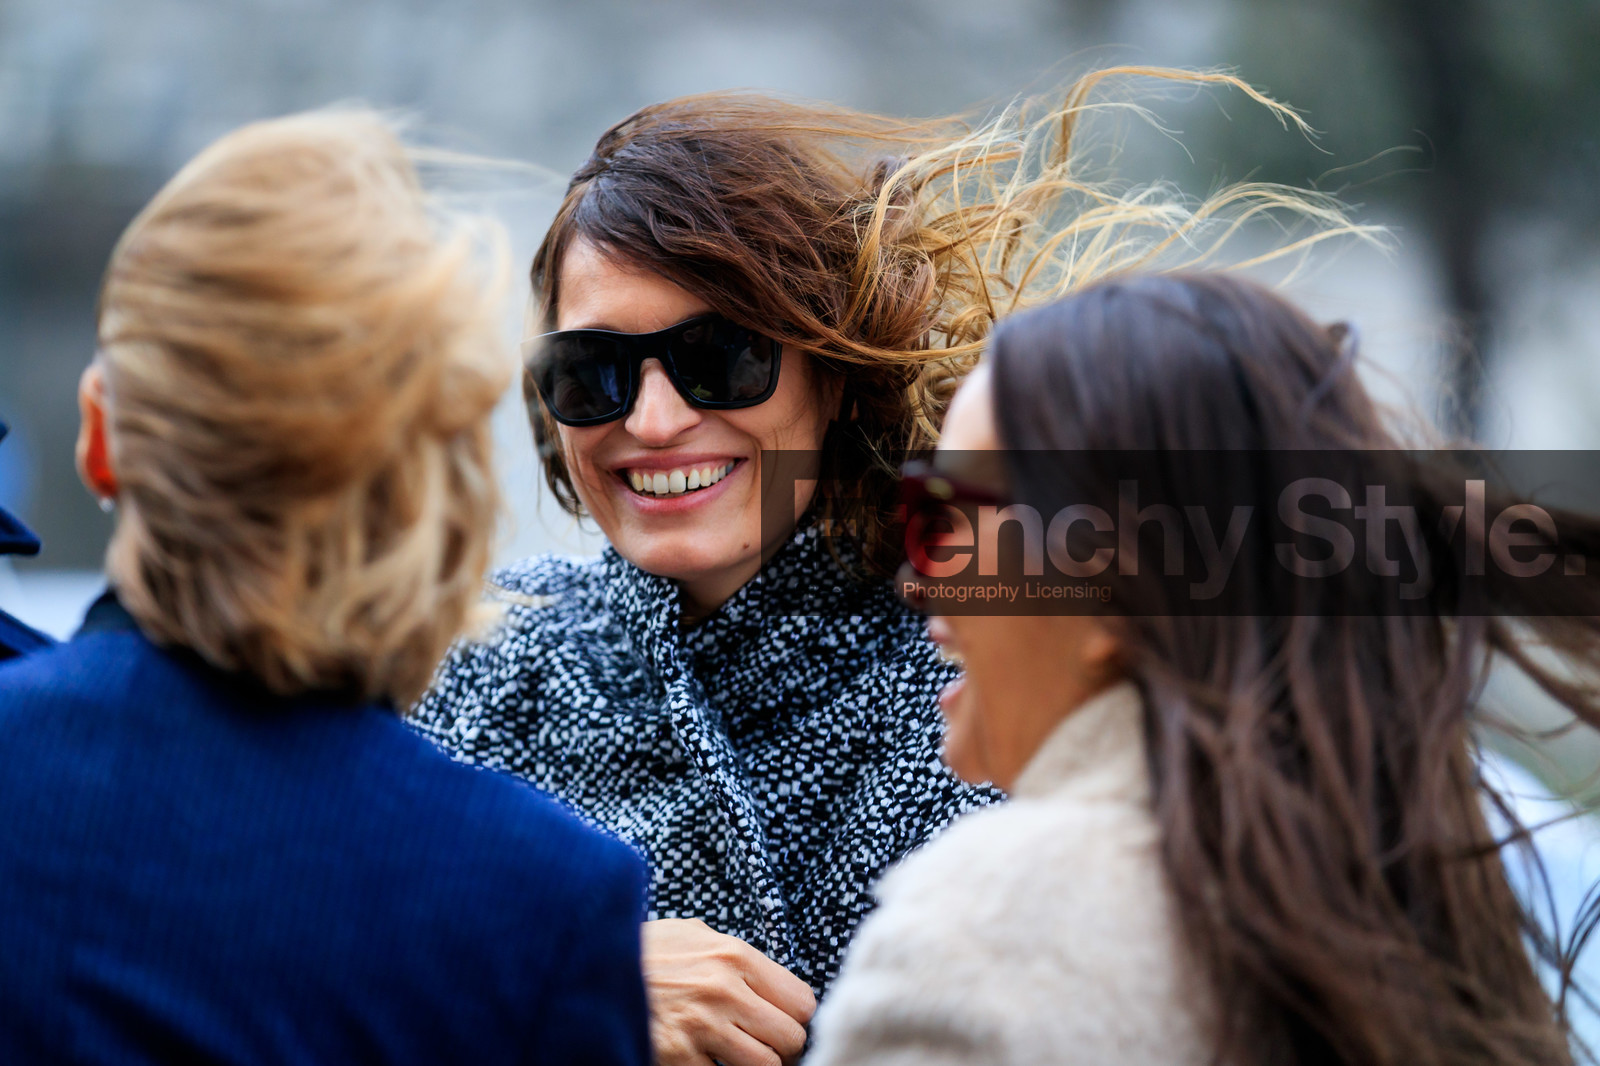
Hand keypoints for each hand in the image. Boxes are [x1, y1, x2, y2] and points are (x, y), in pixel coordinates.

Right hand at [642, 918, 816, 1065]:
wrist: (588, 967)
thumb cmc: (642, 951)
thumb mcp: (691, 935)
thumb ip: (732, 954)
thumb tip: (768, 979)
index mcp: (734, 955)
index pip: (801, 1001)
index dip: (794, 1017)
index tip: (780, 1021)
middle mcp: (724, 989)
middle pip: (791, 1038)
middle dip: (780, 1048)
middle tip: (761, 1045)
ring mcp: (701, 1027)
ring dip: (755, 1065)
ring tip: (735, 1057)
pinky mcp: (677, 1057)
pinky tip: (703, 1060)